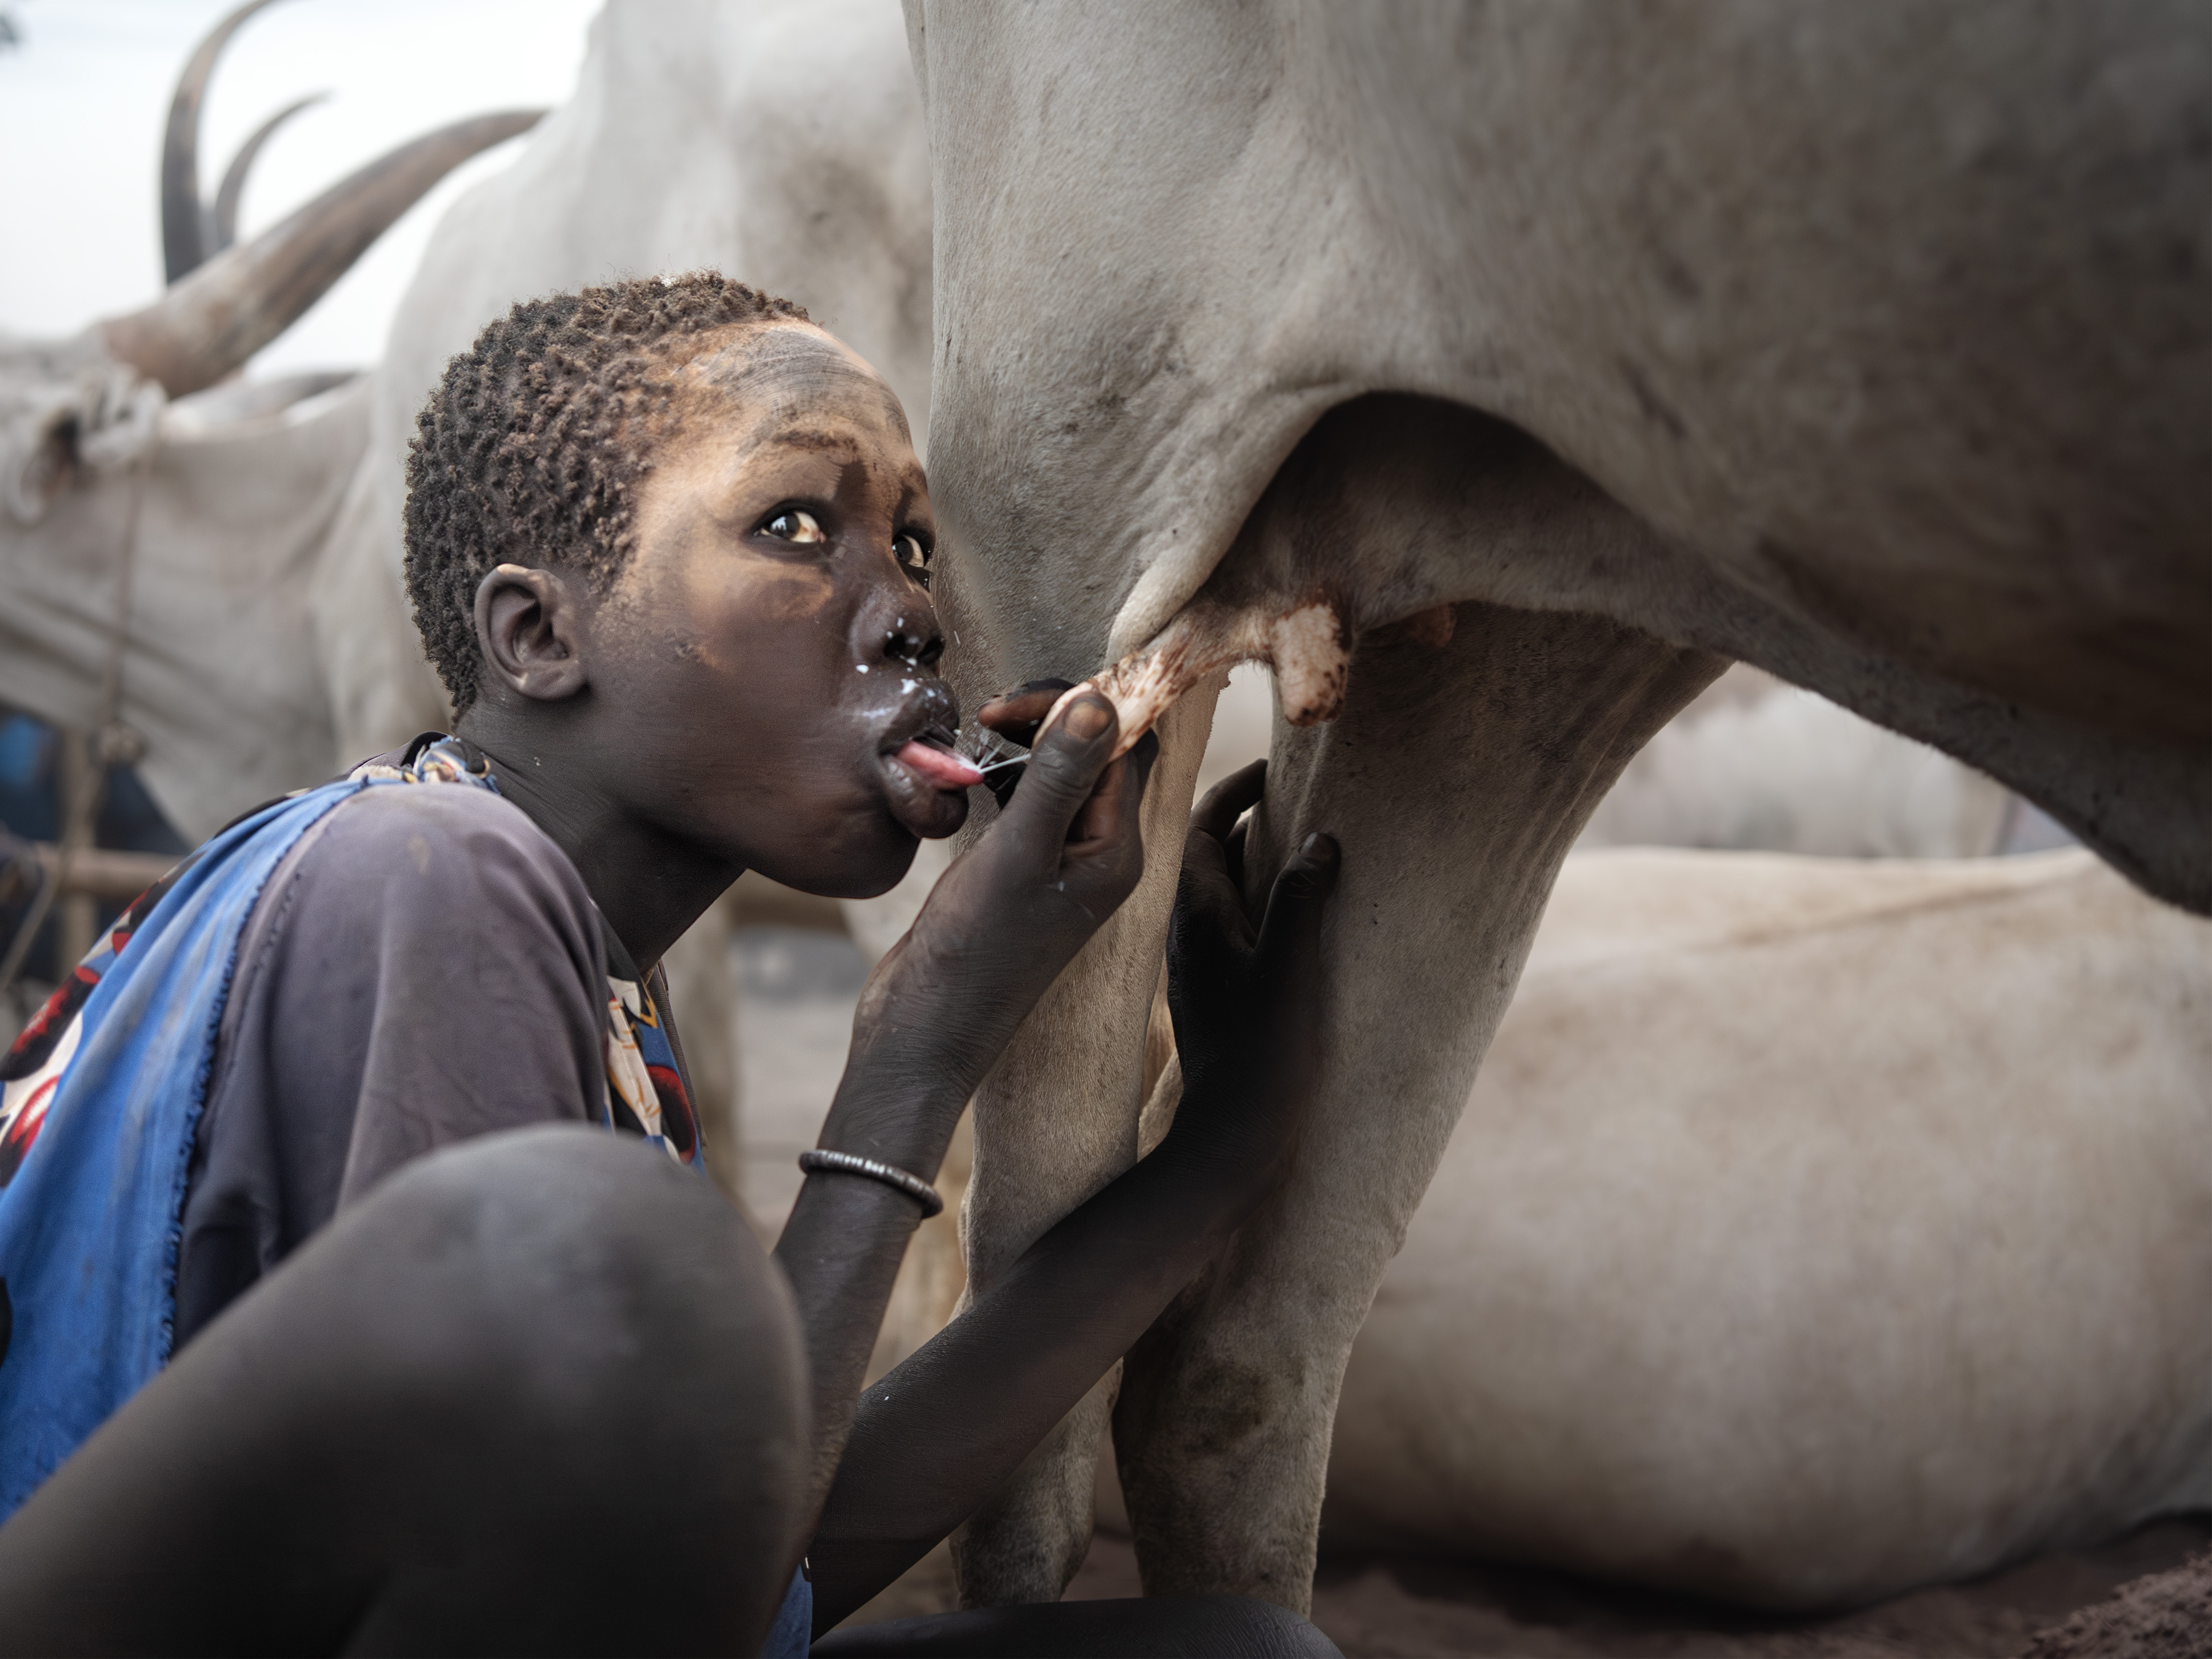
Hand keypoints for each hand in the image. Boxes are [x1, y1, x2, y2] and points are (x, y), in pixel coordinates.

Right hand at [836, 683, 1159, 1153]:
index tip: (1005, 708)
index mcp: (1116, 852)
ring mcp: (1060, 862)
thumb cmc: (972, 955)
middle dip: (1052, 717)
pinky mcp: (1022, 869)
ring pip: (1062, 772)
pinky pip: (1030, 799)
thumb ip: (1058, 778)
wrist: (922, 1033)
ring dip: (1025, 743)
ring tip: (976, 741)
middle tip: (989, 716)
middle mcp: (1099, 854)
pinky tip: (971, 777)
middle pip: (1099, 752)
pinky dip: (1005, 775)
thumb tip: (1100, 699)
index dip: (1074, 708)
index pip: (1123, 746)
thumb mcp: (1016, 856)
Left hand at [1160, 760, 1338, 1192]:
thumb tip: (1320, 840)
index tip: (1272, 768)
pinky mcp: (1220, 994)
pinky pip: (1238, 927)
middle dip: (1252, 820)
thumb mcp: (1291, 966)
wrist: (1233, 1137)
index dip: (1234, 790)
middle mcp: (1191, 935)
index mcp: (1198, 917)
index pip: (1204, 829)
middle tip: (1301, 796)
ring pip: (1227, 892)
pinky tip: (1299, 910)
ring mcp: (1203, 966)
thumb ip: (1303, 898)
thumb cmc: (1261, 1054)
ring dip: (1261, 862)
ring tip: (1309, 843)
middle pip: (1213, 855)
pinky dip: (1265, 902)